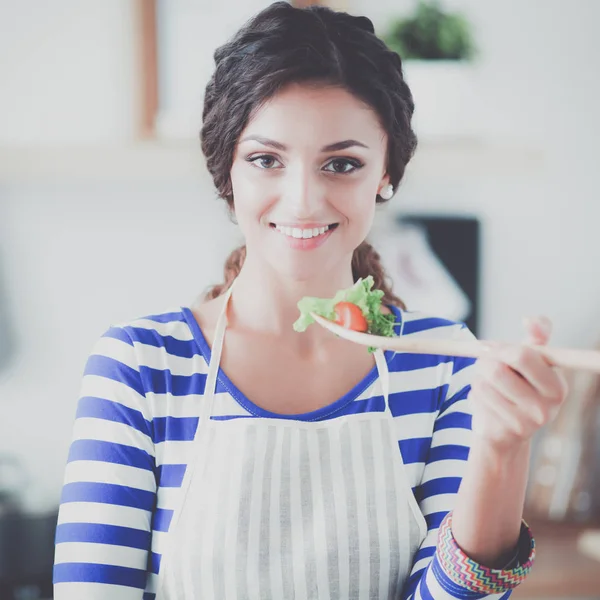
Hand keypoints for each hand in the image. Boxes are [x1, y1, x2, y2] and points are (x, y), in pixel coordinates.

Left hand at [470, 316, 568, 453]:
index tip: (492, 347)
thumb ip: (537, 337)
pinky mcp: (502, 432)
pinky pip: (475, 398)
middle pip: (496, 369)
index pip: (522, 355)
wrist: (507, 432)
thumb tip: (530, 320)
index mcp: (557, 386)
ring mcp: (524, 423)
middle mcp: (546, 408)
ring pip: (482, 383)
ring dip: (478, 378)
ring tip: (488, 384)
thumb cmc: (521, 386)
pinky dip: (474, 394)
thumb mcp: (532, 361)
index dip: (500, 347)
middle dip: (484, 361)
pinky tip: (485, 401)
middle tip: (484, 363)